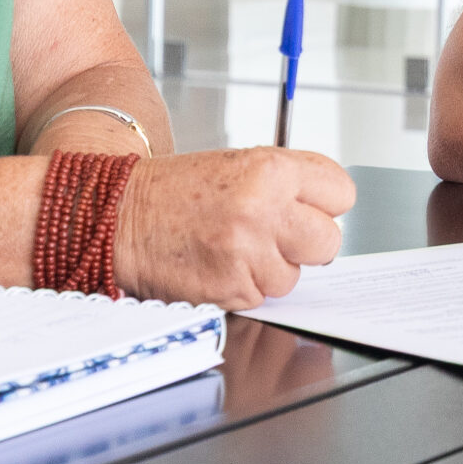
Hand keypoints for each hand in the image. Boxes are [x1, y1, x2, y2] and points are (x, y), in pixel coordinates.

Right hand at [113, 148, 355, 308]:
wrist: (121, 215)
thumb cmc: (178, 191)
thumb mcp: (240, 166)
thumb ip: (289, 186)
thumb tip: (328, 214)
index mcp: (271, 170)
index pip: (341, 193)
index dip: (325, 205)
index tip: (311, 209)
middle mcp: (263, 209)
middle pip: (329, 242)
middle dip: (308, 244)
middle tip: (278, 236)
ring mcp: (248, 252)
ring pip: (294, 276)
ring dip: (271, 269)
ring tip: (236, 248)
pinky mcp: (232, 287)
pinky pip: (261, 297)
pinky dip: (245, 287)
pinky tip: (220, 265)